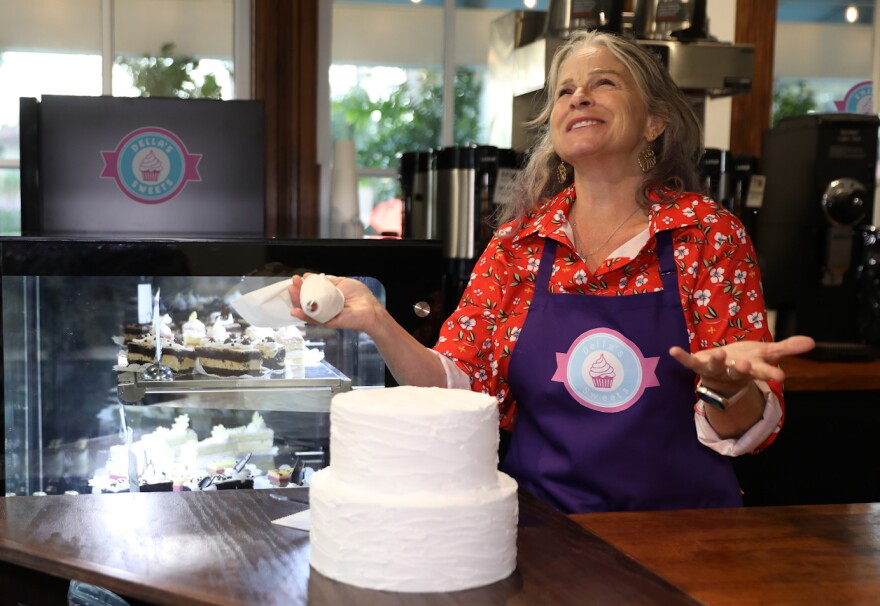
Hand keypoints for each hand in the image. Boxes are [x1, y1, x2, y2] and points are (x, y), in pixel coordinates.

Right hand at [288, 272, 383, 332]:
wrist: (370, 309)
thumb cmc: (359, 296)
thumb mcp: (341, 283)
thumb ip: (327, 282)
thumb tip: (310, 277)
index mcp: (328, 297)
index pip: (312, 291)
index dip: (303, 285)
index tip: (298, 278)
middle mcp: (324, 306)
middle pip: (306, 300)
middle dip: (298, 291)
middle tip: (292, 283)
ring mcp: (325, 315)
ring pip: (307, 310)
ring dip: (297, 301)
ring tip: (291, 291)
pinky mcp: (327, 323)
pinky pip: (313, 320)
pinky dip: (303, 315)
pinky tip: (295, 310)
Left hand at [668, 335, 815, 391]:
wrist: (722, 376)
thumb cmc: (746, 362)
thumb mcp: (766, 354)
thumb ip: (787, 348)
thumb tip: (812, 342)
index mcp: (752, 368)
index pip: (764, 371)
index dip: (771, 373)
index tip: (781, 377)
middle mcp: (733, 370)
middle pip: (739, 371)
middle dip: (742, 368)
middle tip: (746, 366)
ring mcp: (715, 368)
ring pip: (716, 366)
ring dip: (716, 360)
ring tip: (718, 353)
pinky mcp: (699, 363)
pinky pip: (689, 361)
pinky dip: (681, 356)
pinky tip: (673, 350)